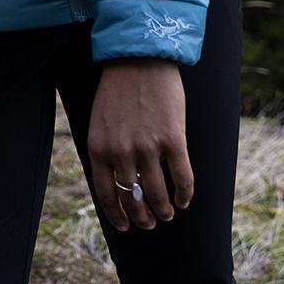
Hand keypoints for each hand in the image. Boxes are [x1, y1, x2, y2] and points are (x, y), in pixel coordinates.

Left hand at [87, 57, 191, 231]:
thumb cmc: (118, 88)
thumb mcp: (100, 121)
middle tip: (150, 222)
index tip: (125, 226)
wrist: (139, 57)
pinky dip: (185, 195)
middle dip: (142, 217)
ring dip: (164, 210)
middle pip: (132, 199)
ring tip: (168, 213)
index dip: (117, 216)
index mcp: (98, 148)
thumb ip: (106, 150)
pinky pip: (182, 179)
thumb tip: (118, 182)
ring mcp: (147, 147)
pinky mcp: (173, 139)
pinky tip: (185, 200)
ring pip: (157, 195)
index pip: (105, 195)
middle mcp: (120, 152)